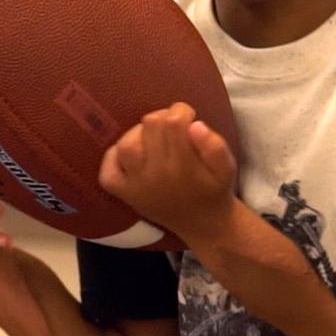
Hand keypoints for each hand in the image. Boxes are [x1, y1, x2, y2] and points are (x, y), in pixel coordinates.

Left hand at [98, 102, 236, 243]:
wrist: (204, 224)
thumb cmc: (215, 190)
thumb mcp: (228, 167)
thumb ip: (215, 146)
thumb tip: (194, 124)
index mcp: (184, 166)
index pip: (174, 123)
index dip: (181, 111)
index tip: (188, 116)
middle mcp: (157, 175)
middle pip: (150, 126)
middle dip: (162, 117)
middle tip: (172, 125)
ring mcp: (137, 186)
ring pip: (126, 145)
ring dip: (138, 132)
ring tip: (151, 136)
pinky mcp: (126, 195)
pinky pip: (107, 173)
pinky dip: (111, 158)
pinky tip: (128, 154)